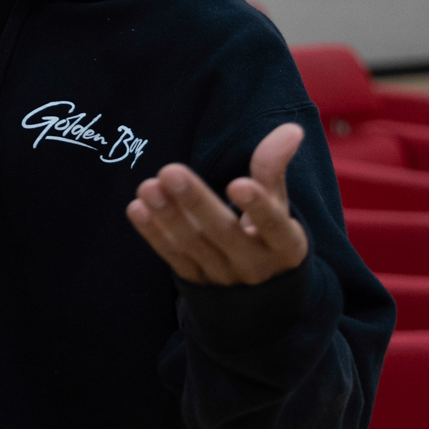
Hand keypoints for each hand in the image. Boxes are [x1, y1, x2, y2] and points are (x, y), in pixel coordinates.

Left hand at [126, 123, 309, 285]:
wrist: (258, 300)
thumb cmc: (269, 237)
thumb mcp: (278, 207)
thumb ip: (275, 169)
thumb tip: (291, 129)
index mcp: (285, 246)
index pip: (274, 226)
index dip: (258, 206)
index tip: (238, 184)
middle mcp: (255, 265)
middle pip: (224, 233)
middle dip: (196, 202)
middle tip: (171, 171)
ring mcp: (223, 278)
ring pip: (193, 245)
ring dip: (168, 215)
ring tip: (148, 186)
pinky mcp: (196, 283)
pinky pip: (173, 258)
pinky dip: (154, 235)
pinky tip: (137, 209)